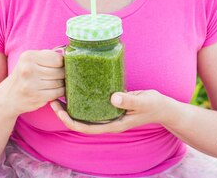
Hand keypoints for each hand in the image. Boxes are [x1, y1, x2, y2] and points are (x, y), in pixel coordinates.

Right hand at [3, 50, 64, 115]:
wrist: (8, 96)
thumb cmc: (24, 75)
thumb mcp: (30, 60)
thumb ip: (47, 56)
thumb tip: (68, 54)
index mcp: (28, 56)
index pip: (57, 59)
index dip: (62, 63)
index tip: (60, 66)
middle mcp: (28, 69)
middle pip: (59, 71)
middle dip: (63, 74)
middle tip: (61, 76)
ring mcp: (31, 84)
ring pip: (59, 82)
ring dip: (62, 83)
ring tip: (58, 82)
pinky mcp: (36, 97)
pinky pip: (57, 93)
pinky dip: (60, 92)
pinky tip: (56, 90)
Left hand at [50, 90, 169, 133]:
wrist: (163, 108)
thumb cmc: (154, 106)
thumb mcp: (144, 102)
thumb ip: (130, 100)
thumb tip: (113, 98)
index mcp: (113, 125)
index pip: (87, 128)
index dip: (71, 122)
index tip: (59, 112)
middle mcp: (108, 121)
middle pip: (82, 122)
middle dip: (66, 114)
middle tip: (53, 100)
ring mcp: (109, 114)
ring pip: (85, 114)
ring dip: (72, 107)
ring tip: (59, 93)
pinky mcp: (111, 106)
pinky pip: (92, 106)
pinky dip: (82, 99)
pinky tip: (76, 89)